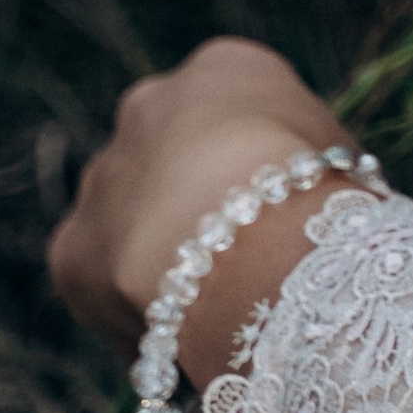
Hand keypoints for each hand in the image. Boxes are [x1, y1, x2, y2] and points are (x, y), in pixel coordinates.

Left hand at [49, 38, 346, 360]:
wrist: (246, 234)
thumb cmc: (320, 192)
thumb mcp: (342, 160)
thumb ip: (314, 168)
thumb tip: (315, 206)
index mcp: (224, 70)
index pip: (246, 110)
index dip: (273, 166)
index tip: (293, 212)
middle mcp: (148, 106)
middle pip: (178, 157)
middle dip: (203, 203)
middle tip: (249, 259)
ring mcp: (102, 178)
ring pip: (135, 218)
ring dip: (164, 254)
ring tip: (218, 307)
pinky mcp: (70, 251)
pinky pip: (106, 285)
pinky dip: (138, 313)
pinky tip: (185, 342)